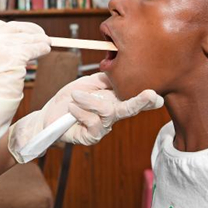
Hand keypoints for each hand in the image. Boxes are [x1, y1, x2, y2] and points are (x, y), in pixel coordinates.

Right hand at [0, 17, 50, 174]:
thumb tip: (20, 40)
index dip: (11, 28)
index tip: (23, 33)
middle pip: (13, 28)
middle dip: (30, 32)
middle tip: (42, 37)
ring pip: (26, 38)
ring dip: (39, 41)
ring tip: (46, 45)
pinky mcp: (12, 56)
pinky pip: (33, 48)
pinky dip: (42, 49)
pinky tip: (45, 51)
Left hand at [8, 73, 162, 161]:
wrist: (49, 115)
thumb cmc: (70, 99)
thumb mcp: (87, 84)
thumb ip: (104, 79)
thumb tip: (120, 70)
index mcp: (114, 101)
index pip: (134, 99)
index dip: (147, 99)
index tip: (158, 94)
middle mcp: (113, 116)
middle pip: (130, 109)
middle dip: (141, 102)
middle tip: (151, 95)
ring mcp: (103, 128)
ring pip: (107, 111)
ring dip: (89, 100)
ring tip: (74, 97)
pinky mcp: (92, 137)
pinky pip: (92, 122)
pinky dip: (81, 111)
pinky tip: (72, 109)